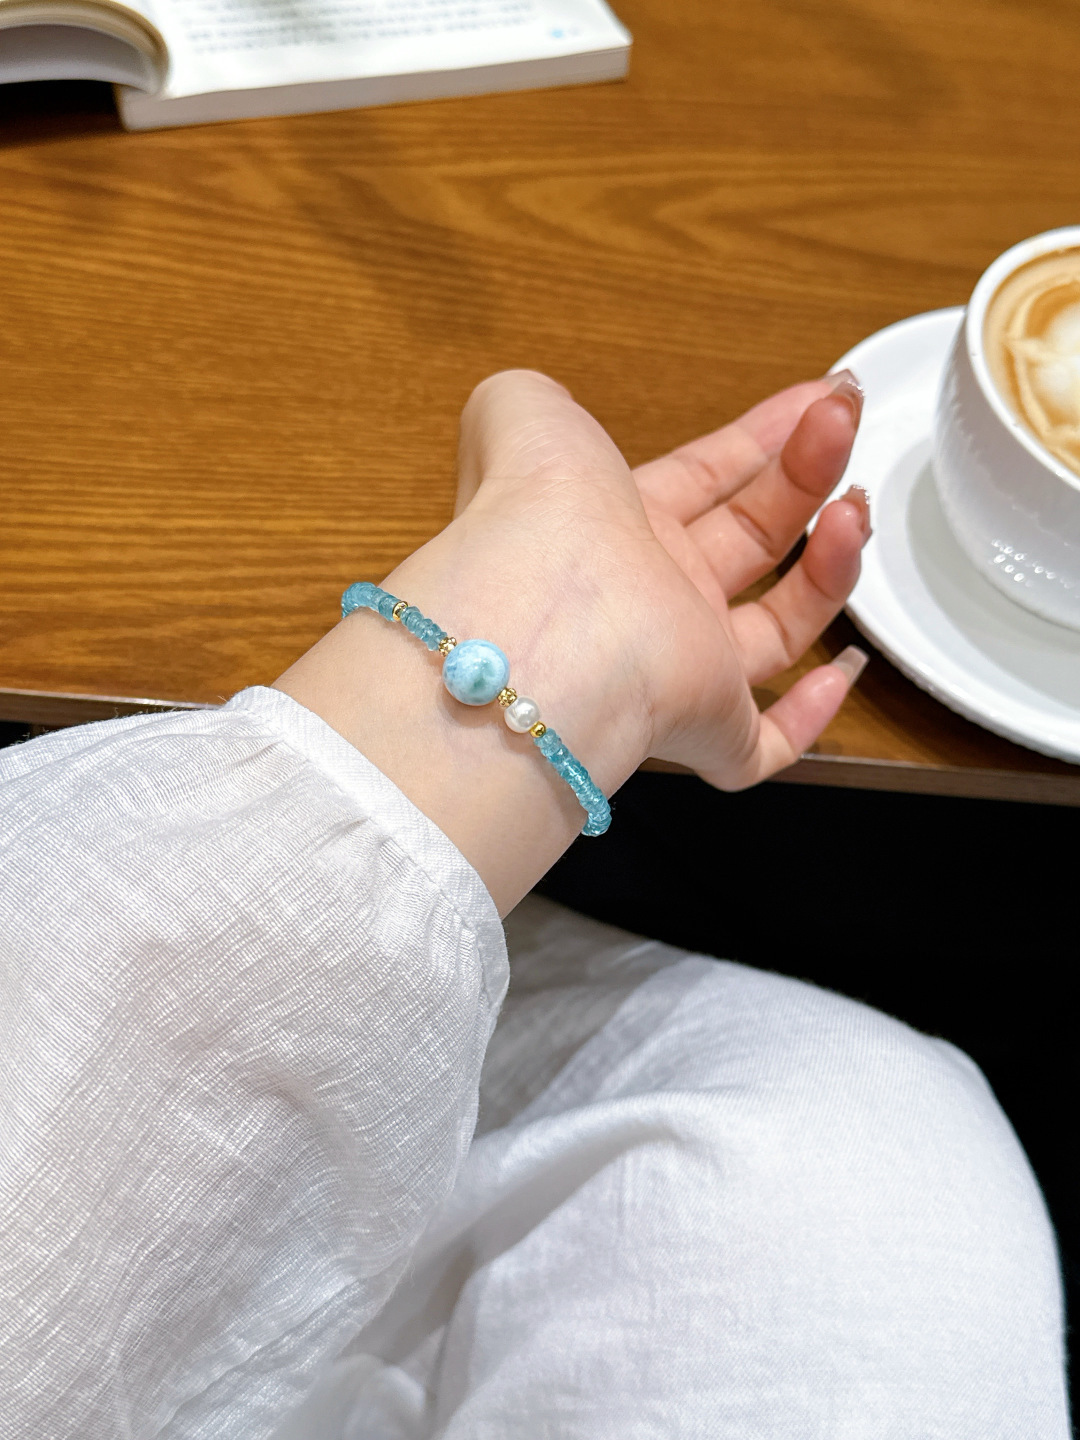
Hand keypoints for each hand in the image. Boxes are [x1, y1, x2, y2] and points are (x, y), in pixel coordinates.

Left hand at [445, 367, 867, 788]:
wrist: (546, 623)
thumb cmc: (539, 514)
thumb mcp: (524, 415)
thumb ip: (531, 398)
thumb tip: (544, 402)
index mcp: (611, 527)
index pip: (703, 478)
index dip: (763, 437)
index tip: (824, 396)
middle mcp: (648, 600)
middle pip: (751, 538)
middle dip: (806, 474)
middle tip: (846, 421)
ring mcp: (680, 671)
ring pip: (778, 628)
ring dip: (830, 564)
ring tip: (854, 508)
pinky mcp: (708, 732)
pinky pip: (766, 744)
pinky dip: (811, 717)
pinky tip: (845, 665)